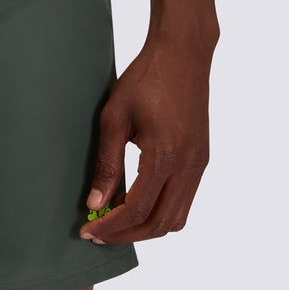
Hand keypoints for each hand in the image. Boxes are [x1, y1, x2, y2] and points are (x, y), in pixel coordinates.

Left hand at [79, 40, 212, 244]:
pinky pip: (184, 200)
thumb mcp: (114, 119)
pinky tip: (134, 201)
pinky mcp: (201, 159)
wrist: (183, 54)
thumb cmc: (145, 79)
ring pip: (177, 218)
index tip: (87, 231)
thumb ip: (106, 164)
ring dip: (146, 227)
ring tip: (114, 221)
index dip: (111, 227)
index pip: (137, 210)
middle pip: (161, 224)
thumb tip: (94, 204)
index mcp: (165, 155)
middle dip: (128, 235)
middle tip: (99, 234)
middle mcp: (188, 165)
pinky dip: (160, 211)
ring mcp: (199, 163)